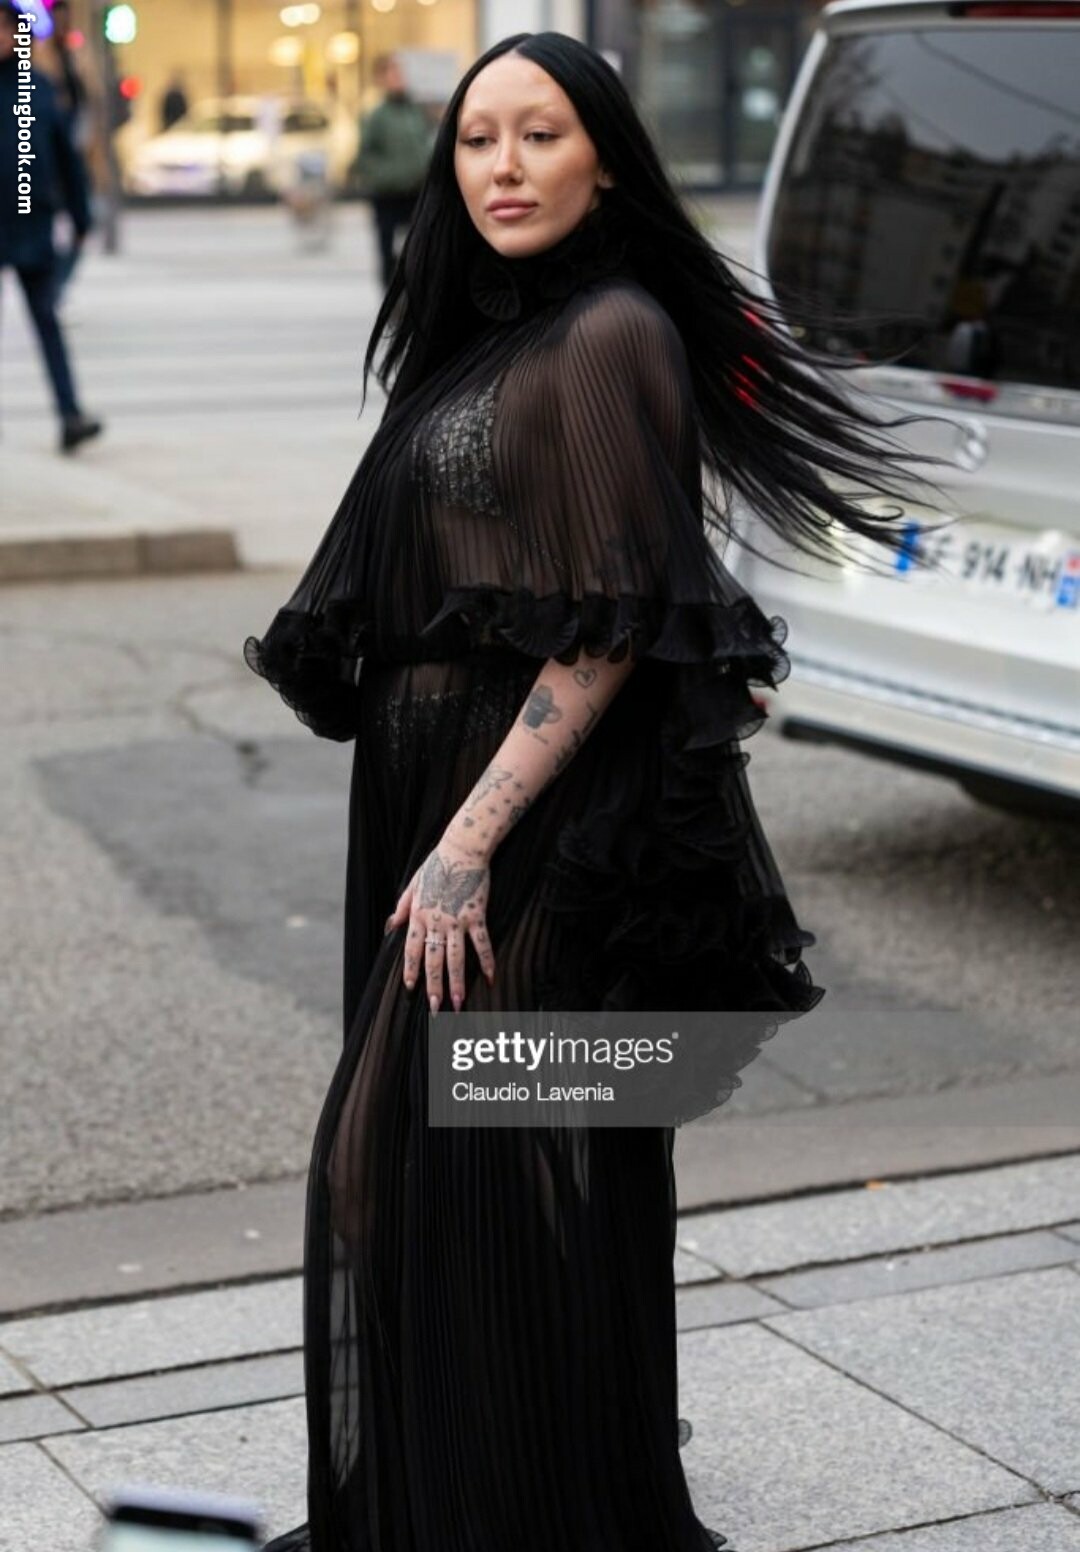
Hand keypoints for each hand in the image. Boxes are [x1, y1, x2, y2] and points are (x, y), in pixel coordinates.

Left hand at [385, 832, 495, 1012]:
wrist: (462, 848)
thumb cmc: (437, 864)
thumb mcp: (413, 884)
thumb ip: (402, 907)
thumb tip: (391, 926)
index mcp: (419, 915)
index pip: (411, 949)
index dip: (411, 969)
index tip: (411, 988)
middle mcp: (436, 921)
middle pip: (433, 960)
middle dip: (433, 986)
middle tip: (434, 1009)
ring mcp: (457, 920)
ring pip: (456, 958)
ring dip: (457, 983)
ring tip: (458, 1004)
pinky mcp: (477, 915)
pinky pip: (482, 943)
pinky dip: (488, 960)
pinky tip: (492, 977)